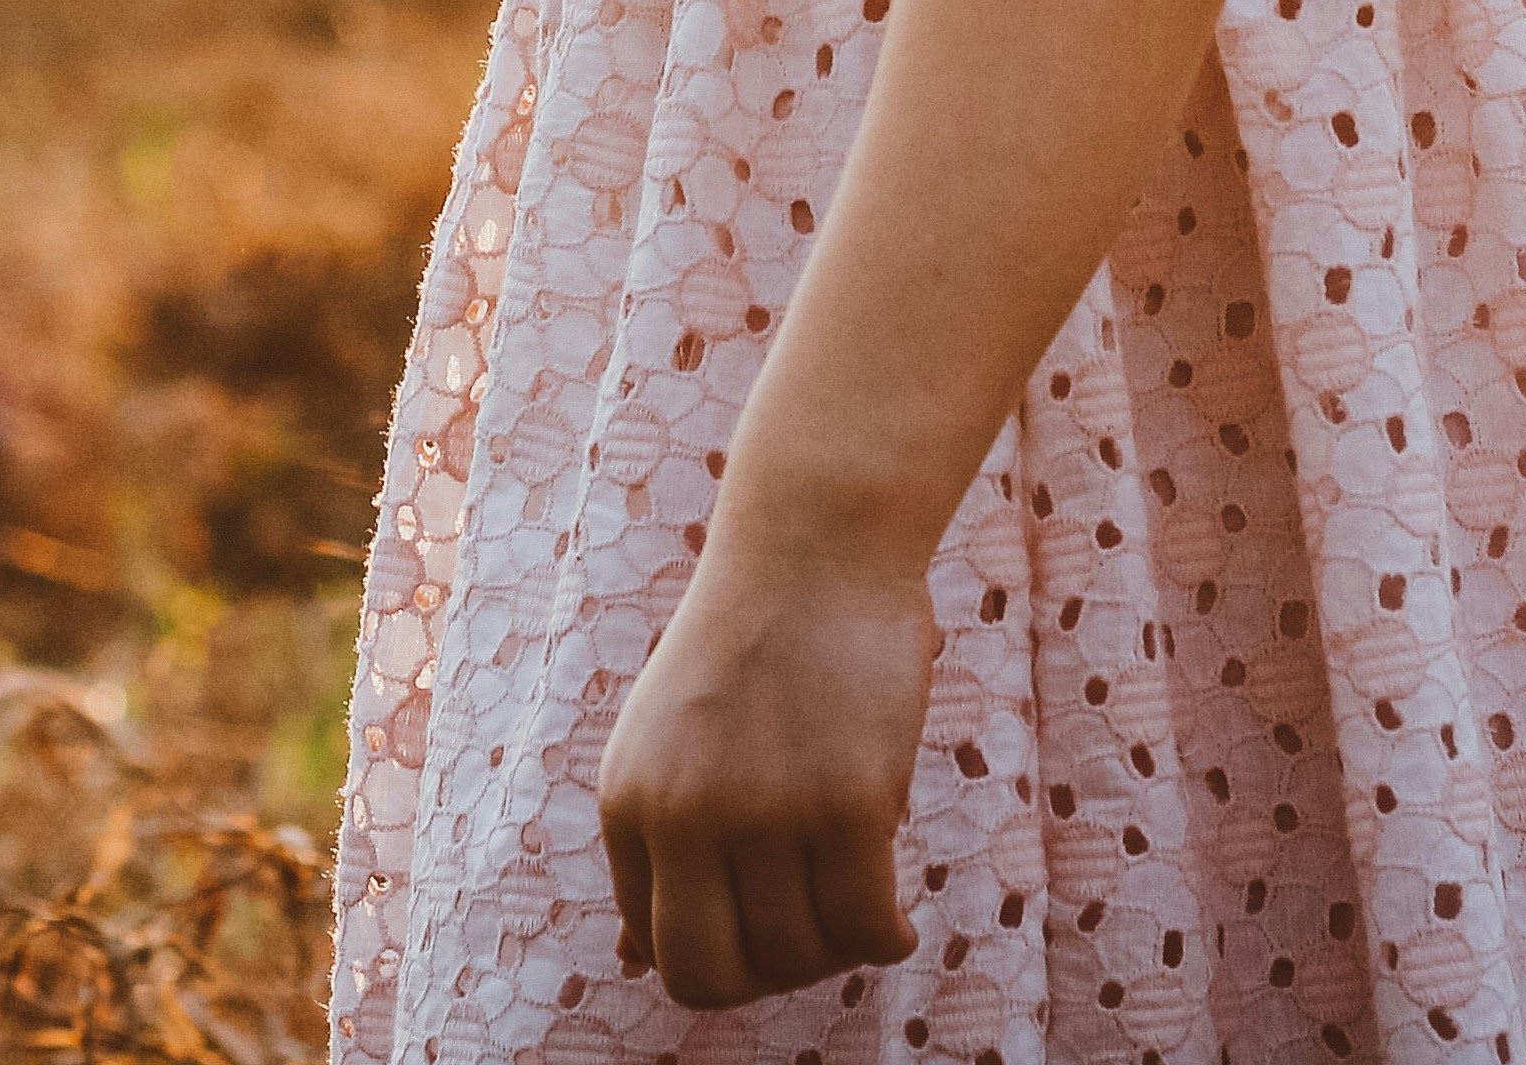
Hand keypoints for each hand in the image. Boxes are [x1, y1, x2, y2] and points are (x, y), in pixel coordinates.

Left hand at [595, 546, 930, 1010]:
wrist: (814, 546)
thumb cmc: (749, 646)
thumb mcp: (663, 741)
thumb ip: (655, 847)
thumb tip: (634, 962)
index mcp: (628, 803)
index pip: (661, 951)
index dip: (725, 959)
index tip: (767, 935)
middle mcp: (682, 815)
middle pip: (716, 978)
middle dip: (771, 979)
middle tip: (814, 941)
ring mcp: (765, 811)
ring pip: (802, 955)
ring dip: (837, 949)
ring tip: (859, 909)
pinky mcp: (848, 802)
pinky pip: (867, 927)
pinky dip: (886, 938)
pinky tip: (896, 921)